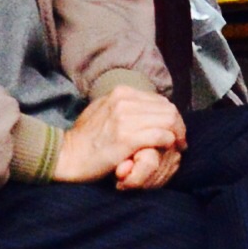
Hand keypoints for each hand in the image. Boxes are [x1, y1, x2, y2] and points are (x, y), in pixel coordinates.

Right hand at [59, 87, 186, 190]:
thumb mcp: (104, 110)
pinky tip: (167, 150)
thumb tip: (147, 108)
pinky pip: (161, 136)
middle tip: (180, 141)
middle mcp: (124, 101)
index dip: (171, 116)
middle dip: (179, 126)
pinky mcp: (126, 138)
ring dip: (177, 135)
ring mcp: (125, 119)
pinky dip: (168, 143)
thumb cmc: (85, 139)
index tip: (174, 131)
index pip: (159, 100)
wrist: (67, 156)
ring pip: (168, 121)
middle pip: (168, 109)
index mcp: (120, 92)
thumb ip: (125, 106)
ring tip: (177, 147)